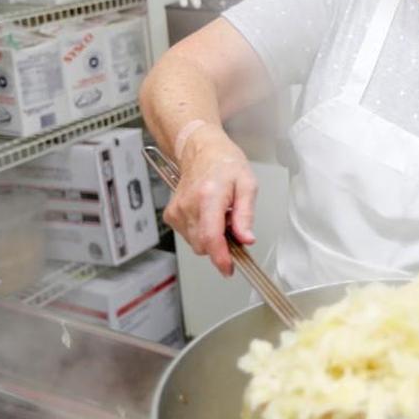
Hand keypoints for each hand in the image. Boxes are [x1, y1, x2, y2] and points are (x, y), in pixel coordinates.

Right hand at [162, 124, 257, 276]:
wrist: (201, 150)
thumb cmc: (225, 163)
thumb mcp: (247, 184)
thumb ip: (246, 215)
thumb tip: (246, 239)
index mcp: (209, 196)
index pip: (210, 237)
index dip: (220, 258)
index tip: (228, 268)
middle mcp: (189, 205)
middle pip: (203, 245)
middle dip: (221, 245)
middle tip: (233, 226)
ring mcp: (177, 211)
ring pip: (196, 243)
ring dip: (211, 238)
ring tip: (221, 214)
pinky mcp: (171, 215)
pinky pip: (189, 235)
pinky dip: (202, 232)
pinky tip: (208, 215)